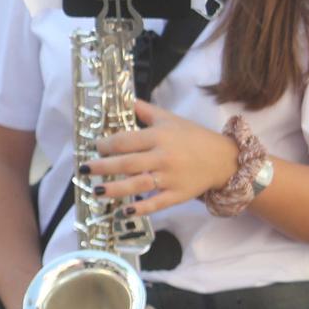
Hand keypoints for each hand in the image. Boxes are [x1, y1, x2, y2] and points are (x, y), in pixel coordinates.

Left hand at [84, 99, 240, 216]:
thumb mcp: (169, 118)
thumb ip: (144, 109)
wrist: (224, 160)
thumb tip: (121, 97)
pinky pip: (157, 203)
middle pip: (128, 163)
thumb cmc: (192, 137)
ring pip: (139, 184)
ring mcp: (171, 178)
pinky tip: (123, 211)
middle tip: (83, 169)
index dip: (107, 144)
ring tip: (95, 190)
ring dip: (115, 189)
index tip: (94, 146)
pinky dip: (141, 208)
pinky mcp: (178, 195)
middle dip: (103, 166)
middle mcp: (163, 157)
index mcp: (159, 137)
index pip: (127, 141)